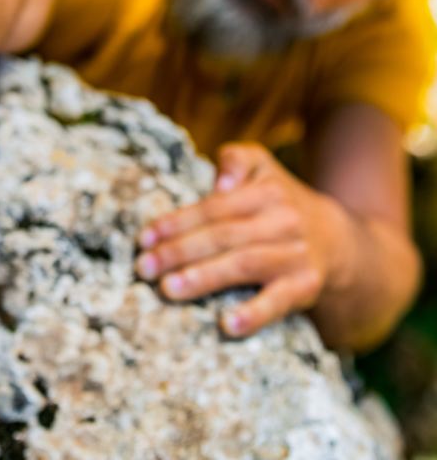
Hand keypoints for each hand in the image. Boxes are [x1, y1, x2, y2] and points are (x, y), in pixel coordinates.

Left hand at [135, 142, 351, 337]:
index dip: (176, 223)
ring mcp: (295, 255)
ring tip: (167, 289)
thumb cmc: (281, 203)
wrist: (341, 241)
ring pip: (243, 265)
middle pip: (222, 236)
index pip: (213, 208)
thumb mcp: (263, 168)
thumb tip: (218, 183)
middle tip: (143, 267)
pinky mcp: (306, 286)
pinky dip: (254, 314)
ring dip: (203, 278)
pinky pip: (279, 301)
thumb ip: (237, 160)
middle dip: (178, 252)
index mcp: (265, 191)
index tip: (144, 239)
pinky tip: (227, 325)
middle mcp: (281, 221)